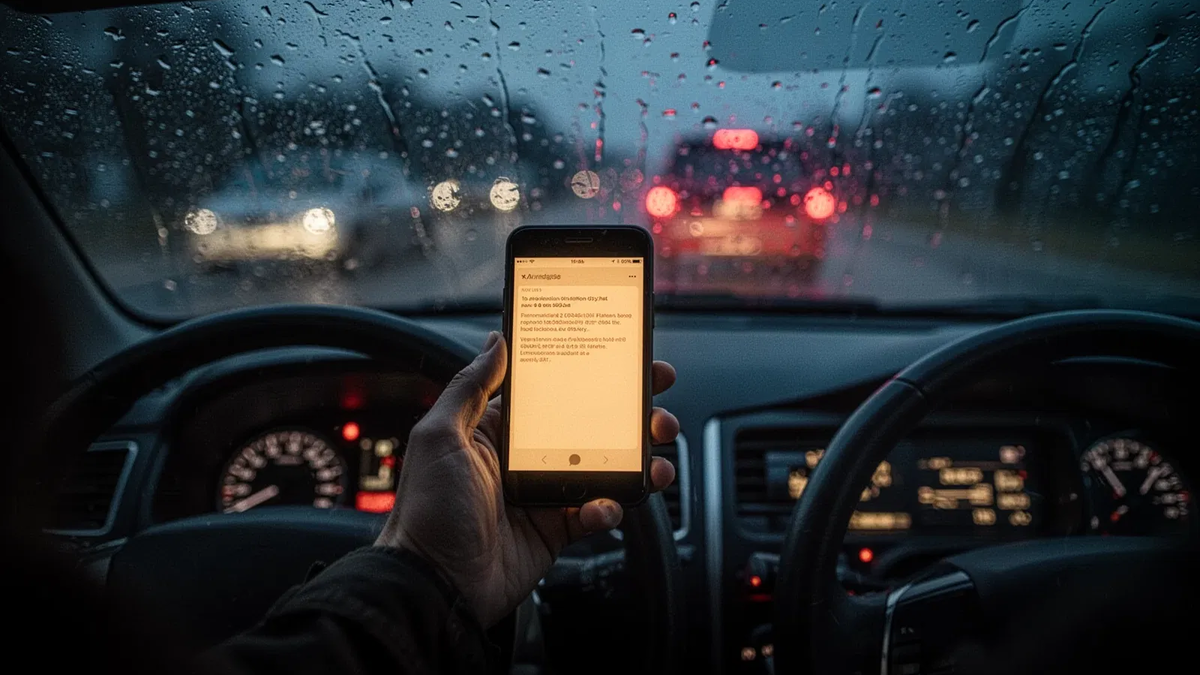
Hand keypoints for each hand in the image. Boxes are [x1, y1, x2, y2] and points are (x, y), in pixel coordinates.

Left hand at [376, 332, 678, 626]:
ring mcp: (542, 495)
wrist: (436, 586)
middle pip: (589, 428)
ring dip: (635, 462)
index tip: (625, 363)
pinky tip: (605, 506)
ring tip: (656, 460)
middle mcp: (523, 459)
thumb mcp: (440, 437)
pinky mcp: (555, 530)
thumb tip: (496, 342)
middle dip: (629, 418)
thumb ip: (470, 388)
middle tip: (656, 412)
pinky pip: (594, 512)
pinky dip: (608, 508)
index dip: (589, 378)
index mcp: (496, 432)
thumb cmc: (426, 511)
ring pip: (602, 469)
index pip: (552, 395)